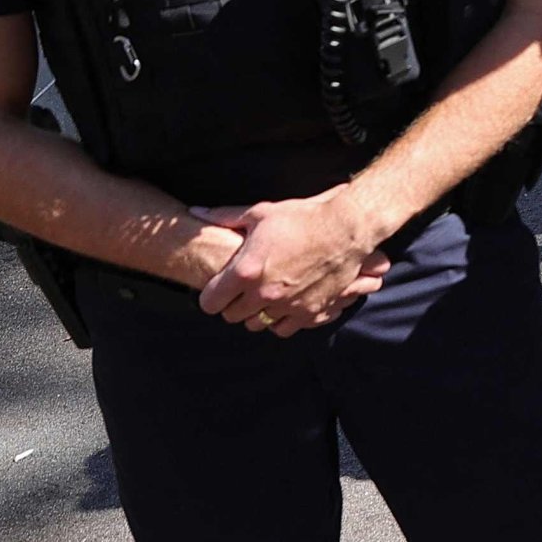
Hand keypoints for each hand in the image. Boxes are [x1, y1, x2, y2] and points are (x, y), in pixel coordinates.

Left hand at [191, 190, 393, 333]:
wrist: (346, 228)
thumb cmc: (301, 218)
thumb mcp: (261, 213)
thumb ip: (226, 217)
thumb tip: (195, 212)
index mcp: (244, 271)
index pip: (210, 302)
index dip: (211, 295)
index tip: (218, 288)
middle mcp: (263, 293)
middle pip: (232, 316)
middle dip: (233, 305)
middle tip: (241, 292)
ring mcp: (287, 305)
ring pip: (257, 324)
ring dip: (256, 314)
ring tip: (263, 299)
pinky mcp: (309, 311)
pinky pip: (283, 328)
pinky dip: (279, 321)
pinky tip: (282, 306)